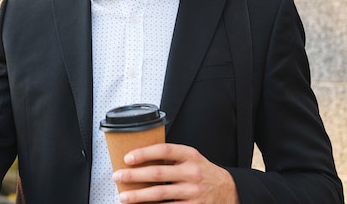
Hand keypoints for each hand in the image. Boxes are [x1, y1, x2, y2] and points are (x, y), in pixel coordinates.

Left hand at [112, 143, 239, 203]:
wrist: (229, 190)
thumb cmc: (203, 172)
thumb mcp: (191, 158)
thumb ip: (172, 157)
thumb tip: (141, 158)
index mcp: (190, 155)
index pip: (164, 150)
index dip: (144, 153)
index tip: (127, 158)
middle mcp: (192, 173)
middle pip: (157, 174)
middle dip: (134, 176)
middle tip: (117, 177)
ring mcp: (193, 192)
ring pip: (160, 194)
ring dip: (138, 196)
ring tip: (124, 196)